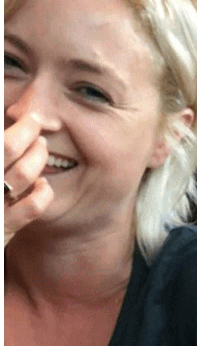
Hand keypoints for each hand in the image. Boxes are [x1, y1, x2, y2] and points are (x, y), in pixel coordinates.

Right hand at [4, 113, 53, 244]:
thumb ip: (4, 152)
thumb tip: (14, 123)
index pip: (4, 143)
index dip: (22, 126)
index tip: (30, 118)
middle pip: (9, 148)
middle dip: (28, 133)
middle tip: (35, 127)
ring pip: (23, 173)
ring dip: (38, 157)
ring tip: (41, 147)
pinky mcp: (5, 226)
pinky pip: (32, 207)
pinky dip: (43, 192)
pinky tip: (43, 184)